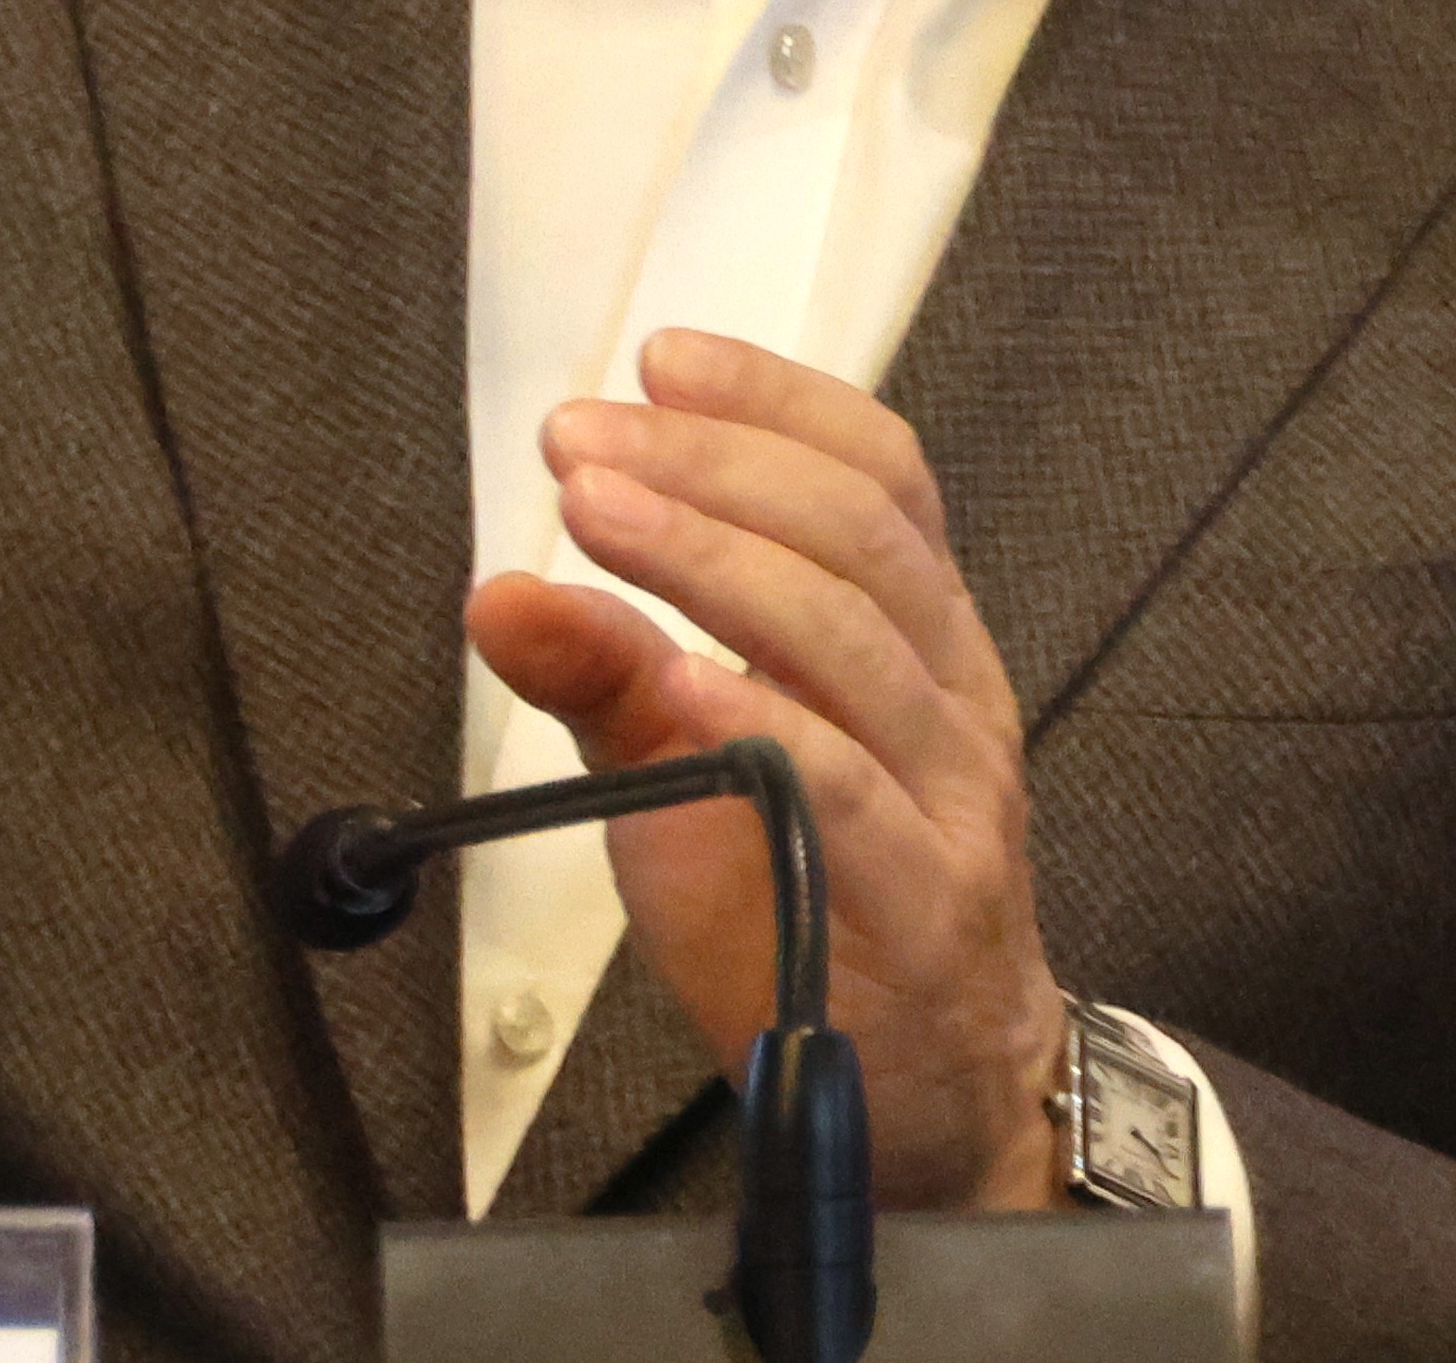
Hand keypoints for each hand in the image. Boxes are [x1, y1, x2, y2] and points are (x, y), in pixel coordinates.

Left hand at [464, 329, 1067, 1210]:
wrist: (934, 1095)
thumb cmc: (822, 917)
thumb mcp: (704, 779)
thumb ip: (617, 683)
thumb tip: (503, 592)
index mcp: (924, 644)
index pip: (883, 479)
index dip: (779, 405)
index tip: (664, 360)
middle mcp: (952, 696)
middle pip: (860, 536)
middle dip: (715, 469)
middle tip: (586, 442)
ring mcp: (950, 796)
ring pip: (854, 638)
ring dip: (718, 561)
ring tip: (602, 517)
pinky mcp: (918, 903)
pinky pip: (850, 791)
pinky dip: (764, 724)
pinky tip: (681, 684)